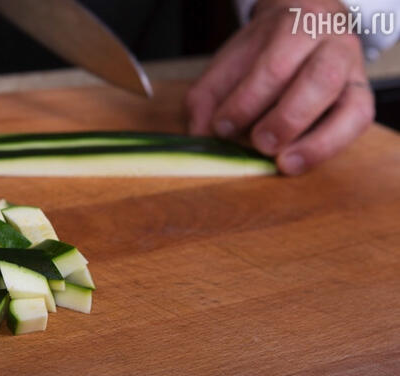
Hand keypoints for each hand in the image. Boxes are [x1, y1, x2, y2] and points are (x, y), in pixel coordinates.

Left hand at [186, 0, 374, 175]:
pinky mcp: (361, 98)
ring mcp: (353, 73)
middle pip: (319, 80)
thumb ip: (208, 96)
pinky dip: (328, 148)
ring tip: (282, 162)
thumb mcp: (229, 64)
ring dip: (315, 142)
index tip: (222, 126)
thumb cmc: (263, 52)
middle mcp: (334, 45)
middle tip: (259, 143)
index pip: (275, 66)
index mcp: (296, 26)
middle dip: (286, 119)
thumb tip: (200, 134)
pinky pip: (357, 126)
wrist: (304, 27)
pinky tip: (298, 161)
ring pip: (352, 108)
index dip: (247, 102)